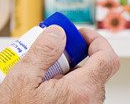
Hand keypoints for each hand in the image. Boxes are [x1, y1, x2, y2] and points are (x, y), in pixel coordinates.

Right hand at [0, 26, 120, 103]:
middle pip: (93, 69)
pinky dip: (62, 88)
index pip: (107, 58)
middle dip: (71, 57)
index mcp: (81, 91)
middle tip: (49, 54)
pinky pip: (76, 97)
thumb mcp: (23, 78)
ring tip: (40, 75)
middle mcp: (89, 103)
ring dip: (65, 73)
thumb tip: (58, 33)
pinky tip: (40, 90)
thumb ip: (43, 51)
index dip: (95, 40)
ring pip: (83, 84)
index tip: (79, 34)